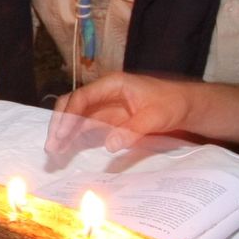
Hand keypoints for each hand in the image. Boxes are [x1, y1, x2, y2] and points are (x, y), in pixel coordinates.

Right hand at [48, 73, 200, 154]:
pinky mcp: (110, 120)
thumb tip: (110, 145)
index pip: (83, 97)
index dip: (68, 116)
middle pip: (73, 106)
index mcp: (113, 85)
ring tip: (54, 153)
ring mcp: (106, 107)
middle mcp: (104, 94)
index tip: (60, 136)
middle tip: (52, 147)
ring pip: (77, 118)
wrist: (186, 106)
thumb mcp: (156, 117)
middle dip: (60, 125)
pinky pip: (87, 128)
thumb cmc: (172, 105)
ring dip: (65, 134)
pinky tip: (67, 151)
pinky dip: (76, 138)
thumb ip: (133, 130)